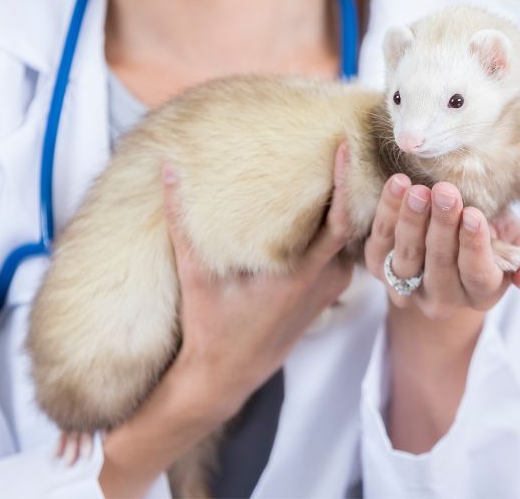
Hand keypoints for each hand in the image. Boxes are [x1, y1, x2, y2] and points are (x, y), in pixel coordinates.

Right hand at [165, 143, 354, 422]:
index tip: (345, 144)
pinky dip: (336, 228)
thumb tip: (168, 170)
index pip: (340, 219)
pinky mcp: (326, 294)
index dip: (345, 180)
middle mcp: (326, 280)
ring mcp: (330, 289)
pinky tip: (320, 206)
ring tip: (331, 167)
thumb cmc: (210, 327)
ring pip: (348, 238)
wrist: (225, 376)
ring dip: (342, 206)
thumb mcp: (195, 274)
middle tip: (337, 143)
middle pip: (351, 222)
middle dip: (346, 184)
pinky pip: (341, 252)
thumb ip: (182, 221)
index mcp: (303, 273)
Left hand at [365, 174, 519, 320]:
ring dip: (412, 221)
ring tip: (419, 191)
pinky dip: (387, 214)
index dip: (475, 247)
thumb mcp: (519, 245)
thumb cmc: (491, 234)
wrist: (451, 230)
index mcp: (482, 294)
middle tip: (446, 192)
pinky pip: (380, 243)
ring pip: (407, 257)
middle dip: (442, 226)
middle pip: (440, 265)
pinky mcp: (378, 268)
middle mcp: (442, 299)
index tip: (474, 214)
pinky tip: (398, 186)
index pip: (479, 276)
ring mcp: (406, 287)